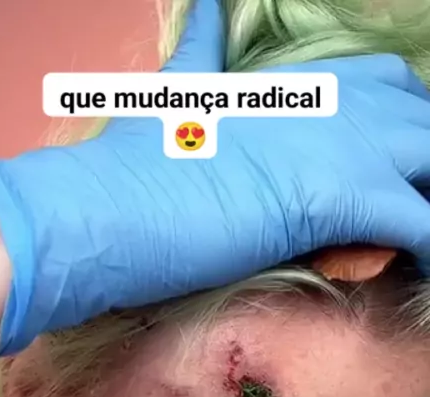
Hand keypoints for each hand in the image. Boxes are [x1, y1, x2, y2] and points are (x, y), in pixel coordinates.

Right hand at [0, 0, 429, 354]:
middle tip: (413, 204)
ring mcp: (337, 145)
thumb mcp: (173, 94)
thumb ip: (199, 49)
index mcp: (292, 84)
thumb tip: (198, 2)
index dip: (398, 126)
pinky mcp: (340, 196)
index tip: (394, 164)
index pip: (380, 88)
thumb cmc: (128, 167)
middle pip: (417, 118)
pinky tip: (429, 268)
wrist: (101, 208)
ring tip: (423, 238)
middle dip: (424, 160)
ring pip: (429, 160)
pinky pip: (420, 222)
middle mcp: (326, 103)